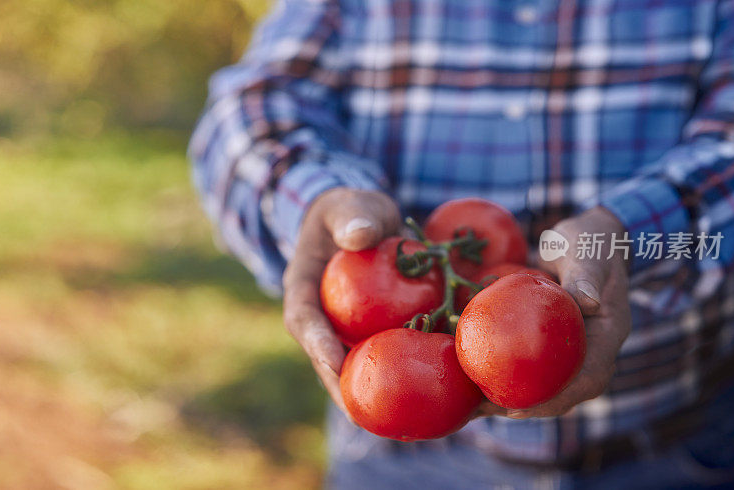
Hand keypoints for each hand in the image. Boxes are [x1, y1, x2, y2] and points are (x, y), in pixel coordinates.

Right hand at [282, 188, 400, 412]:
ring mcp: (345, 333)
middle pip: (327, 361)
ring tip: (399, 423)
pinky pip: (384, 358)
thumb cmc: (349, 212)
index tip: (334, 364)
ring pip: (355, 368)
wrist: (360, 223)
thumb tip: (361, 236)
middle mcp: (322, 321)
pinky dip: (404, 374)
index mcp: (304, 290)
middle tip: (363, 416)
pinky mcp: (370, 336)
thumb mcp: (346, 206)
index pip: (305, 322)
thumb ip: (351, 217)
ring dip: (373, 395)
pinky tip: (430, 395)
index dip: (317, 345)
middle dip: (344, 389)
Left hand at [479, 206, 631, 418]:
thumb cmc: (590, 240)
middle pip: (562, 392)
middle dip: (524, 407)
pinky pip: (531, 363)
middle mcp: (592, 349)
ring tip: (470, 406)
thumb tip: (589, 301)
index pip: (586, 379)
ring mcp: (573, 348)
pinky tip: (470, 374)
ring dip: (510, 396)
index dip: (554, 401)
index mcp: (609, 335)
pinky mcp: (553, 342)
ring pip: (544, 383)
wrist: (591, 237)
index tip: (516, 411)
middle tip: (481, 410)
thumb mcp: (588, 251)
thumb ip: (587, 273)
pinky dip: (504, 371)